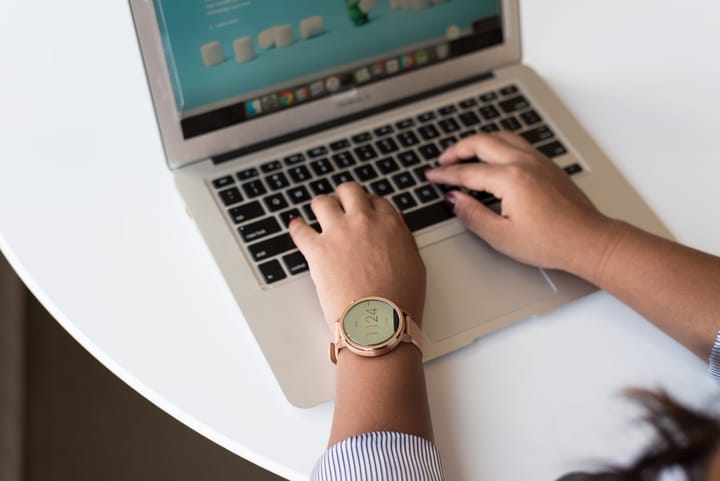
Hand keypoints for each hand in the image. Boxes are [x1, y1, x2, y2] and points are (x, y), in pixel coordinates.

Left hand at [288, 182, 425, 329]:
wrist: (379, 323)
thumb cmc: (400, 302)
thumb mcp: (415, 265)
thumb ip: (404, 240)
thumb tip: (397, 227)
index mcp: (390, 224)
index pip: (377, 201)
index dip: (369, 206)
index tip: (364, 212)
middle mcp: (364, 222)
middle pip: (349, 191)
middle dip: (344, 197)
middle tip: (341, 206)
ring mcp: (339, 234)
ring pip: (322, 202)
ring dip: (321, 207)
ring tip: (319, 216)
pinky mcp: (317, 250)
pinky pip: (299, 229)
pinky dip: (297, 228)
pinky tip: (298, 229)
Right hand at [425, 131, 617, 274]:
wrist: (588, 240)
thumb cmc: (551, 242)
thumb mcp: (501, 237)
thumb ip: (472, 215)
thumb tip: (454, 200)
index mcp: (510, 179)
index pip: (468, 172)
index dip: (445, 175)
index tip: (431, 176)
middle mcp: (524, 163)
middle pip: (482, 142)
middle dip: (457, 149)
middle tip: (442, 160)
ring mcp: (539, 161)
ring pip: (501, 137)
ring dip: (479, 141)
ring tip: (464, 153)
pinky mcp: (548, 165)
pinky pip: (517, 143)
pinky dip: (498, 144)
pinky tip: (493, 156)